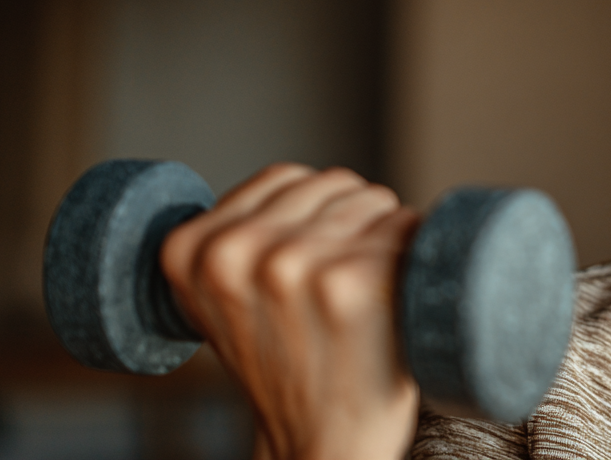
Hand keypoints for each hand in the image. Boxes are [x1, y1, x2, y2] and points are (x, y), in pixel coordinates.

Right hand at [160, 164, 420, 459]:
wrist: (320, 446)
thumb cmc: (290, 368)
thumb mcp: (230, 300)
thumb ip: (239, 239)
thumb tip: (298, 183)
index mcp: (191, 250)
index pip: (284, 178)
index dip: (315, 214)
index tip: (317, 261)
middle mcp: (237, 252)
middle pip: (336, 185)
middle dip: (355, 225)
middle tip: (347, 291)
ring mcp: (293, 265)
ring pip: (376, 202)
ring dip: (388, 239)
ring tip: (369, 298)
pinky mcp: (351, 282)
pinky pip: (409, 227)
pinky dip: (419, 254)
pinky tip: (398, 297)